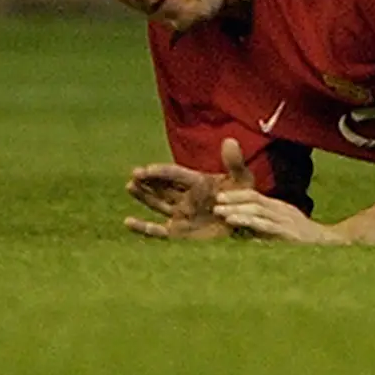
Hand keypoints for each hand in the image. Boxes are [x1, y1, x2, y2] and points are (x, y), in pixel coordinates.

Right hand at [123, 137, 253, 239]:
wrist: (247, 226)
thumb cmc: (245, 200)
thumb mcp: (242, 180)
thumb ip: (235, 163)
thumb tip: (230, 140)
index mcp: (197, 182)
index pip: (174, 174)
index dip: (160, 172)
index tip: (146, 169)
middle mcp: (185, 197)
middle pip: (162, 187)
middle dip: (148, 181)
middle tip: (134, 175)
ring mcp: (180, 215)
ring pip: (156, 203)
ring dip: (143, 195)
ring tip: (129, 186)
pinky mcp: (179, 234)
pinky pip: (157, 231)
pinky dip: (142, 228)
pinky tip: (127, 221)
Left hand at [213, 188, 343, 243]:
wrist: (330, 245)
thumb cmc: (304, 239)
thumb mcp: (284, 226)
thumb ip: (266, 225)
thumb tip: (241, 231)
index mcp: (279, 208)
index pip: (256, 196)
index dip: (237, 195)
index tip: (219, 197)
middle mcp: (282, 211)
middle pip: (255, 201)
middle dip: (234, 201)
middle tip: (216, 202)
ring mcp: (286, 222)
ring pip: (259, 212)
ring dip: (239, 212)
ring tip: (222, 214)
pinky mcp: (289, 234)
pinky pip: (268, 227)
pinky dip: (252, 224)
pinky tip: (238, 226)